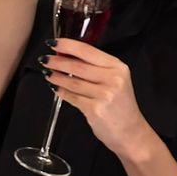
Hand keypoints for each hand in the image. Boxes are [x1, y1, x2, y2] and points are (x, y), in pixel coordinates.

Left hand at [43, 38, 151, 157]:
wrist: (131, 133)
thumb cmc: (120, 104)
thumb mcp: (115, 79)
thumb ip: (95, 66)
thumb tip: (66, 54)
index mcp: (117, 66)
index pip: (87, 50)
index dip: (67, 45)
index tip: (53, 43)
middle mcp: (113, 78)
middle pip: (78, 65)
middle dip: (57, 61)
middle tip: (45, 59)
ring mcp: (105, 95)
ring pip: (73, 81)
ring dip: (56, 76)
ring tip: (48, 73)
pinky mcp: (96, 110)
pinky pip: (73, 97)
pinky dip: (61, 92)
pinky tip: (55, 88)